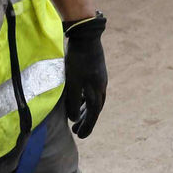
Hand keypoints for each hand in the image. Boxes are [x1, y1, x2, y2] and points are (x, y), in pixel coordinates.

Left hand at [62, 14, 107, 138]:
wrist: (86, 36)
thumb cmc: (77, 60)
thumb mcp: (72, 82)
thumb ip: (72, 102)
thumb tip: (73, 119)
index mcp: (96, 92)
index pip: (92, 115)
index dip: (87, 126)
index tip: (81, 137)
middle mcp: (101, 87)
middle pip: (94, 109)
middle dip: (86, 121)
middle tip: (77, 131)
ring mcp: (99, 78)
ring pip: (93, 100)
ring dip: (85, 110)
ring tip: (76, 118)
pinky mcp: (95, 71)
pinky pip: (91, 91)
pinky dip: (85, 99)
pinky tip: (78, 98)